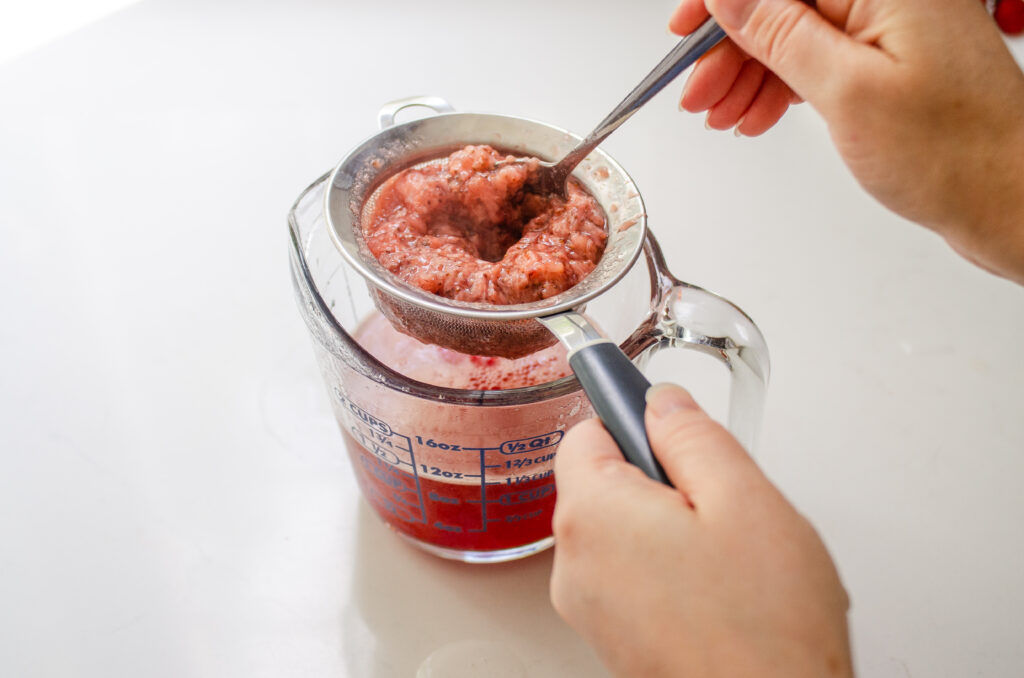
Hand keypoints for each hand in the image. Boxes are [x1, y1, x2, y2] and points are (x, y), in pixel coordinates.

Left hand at [550, 384, 852, 677]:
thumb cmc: (764, 629)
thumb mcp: (743, 497)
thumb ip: (692, 435)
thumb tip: (662, 403)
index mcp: (592, 516)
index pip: (586, 431)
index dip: (632, 417)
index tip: (666, 422)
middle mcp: (574, 564)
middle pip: (603, 483)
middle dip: (658, 478)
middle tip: (718, 504)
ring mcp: (590, 608)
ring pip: (620, 530)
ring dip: (666, 526)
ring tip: (724, 557)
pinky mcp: (612, 639)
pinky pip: (629, 575)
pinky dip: (665, 567)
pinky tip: (716, 589)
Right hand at [671, 0, 1023, 284]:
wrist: (1011, 200)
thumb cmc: (954, 152)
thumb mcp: (845, 90)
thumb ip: (780, 33)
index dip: (722, 3)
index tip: (683, 32)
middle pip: (784, 6)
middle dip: (731, 49)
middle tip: (698, 96)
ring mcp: (891, 29)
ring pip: (796, 36)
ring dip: (751, 76)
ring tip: (722, 118)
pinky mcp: (890, 63)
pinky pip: (820, 61)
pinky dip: (783, 89)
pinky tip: (758, 117)